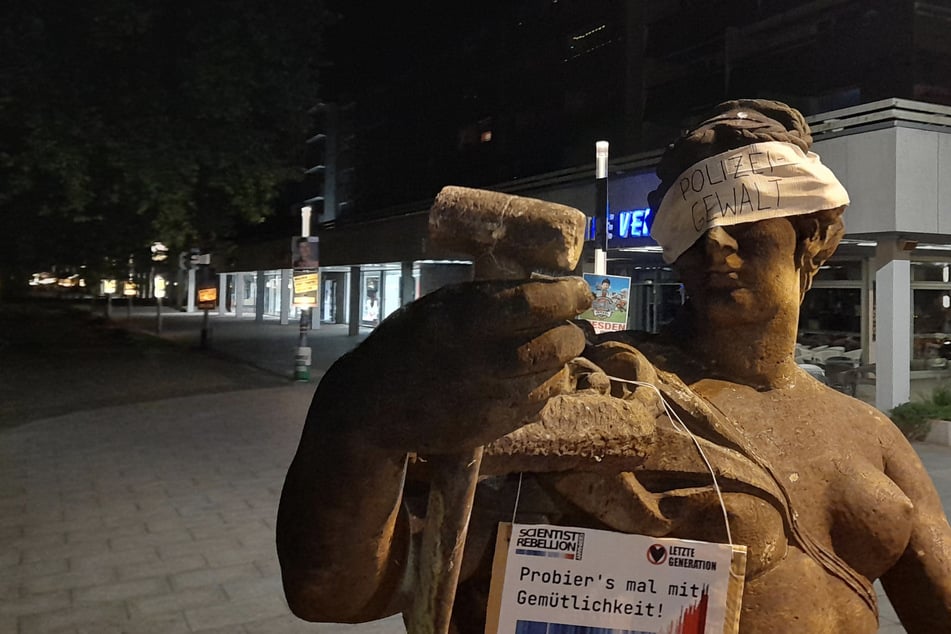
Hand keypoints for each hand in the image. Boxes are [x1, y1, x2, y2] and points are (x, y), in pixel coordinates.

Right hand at [318, 276, 592, 452]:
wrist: (375, 409)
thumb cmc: (406, 344)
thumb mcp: (440, 306)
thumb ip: (487, 299)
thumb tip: (542, 289)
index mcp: (467, 319)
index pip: (536, 303)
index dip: (568, 296)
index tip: (579, 292)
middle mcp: (486, 359)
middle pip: (558, 344)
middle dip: (571, 333)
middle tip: (568, 326)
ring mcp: (494, 398)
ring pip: (556, 376)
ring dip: (560, 362)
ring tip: (548, 351)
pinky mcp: (497, 427)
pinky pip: (539, 403)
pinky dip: (544, 387)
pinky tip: (528, 378)